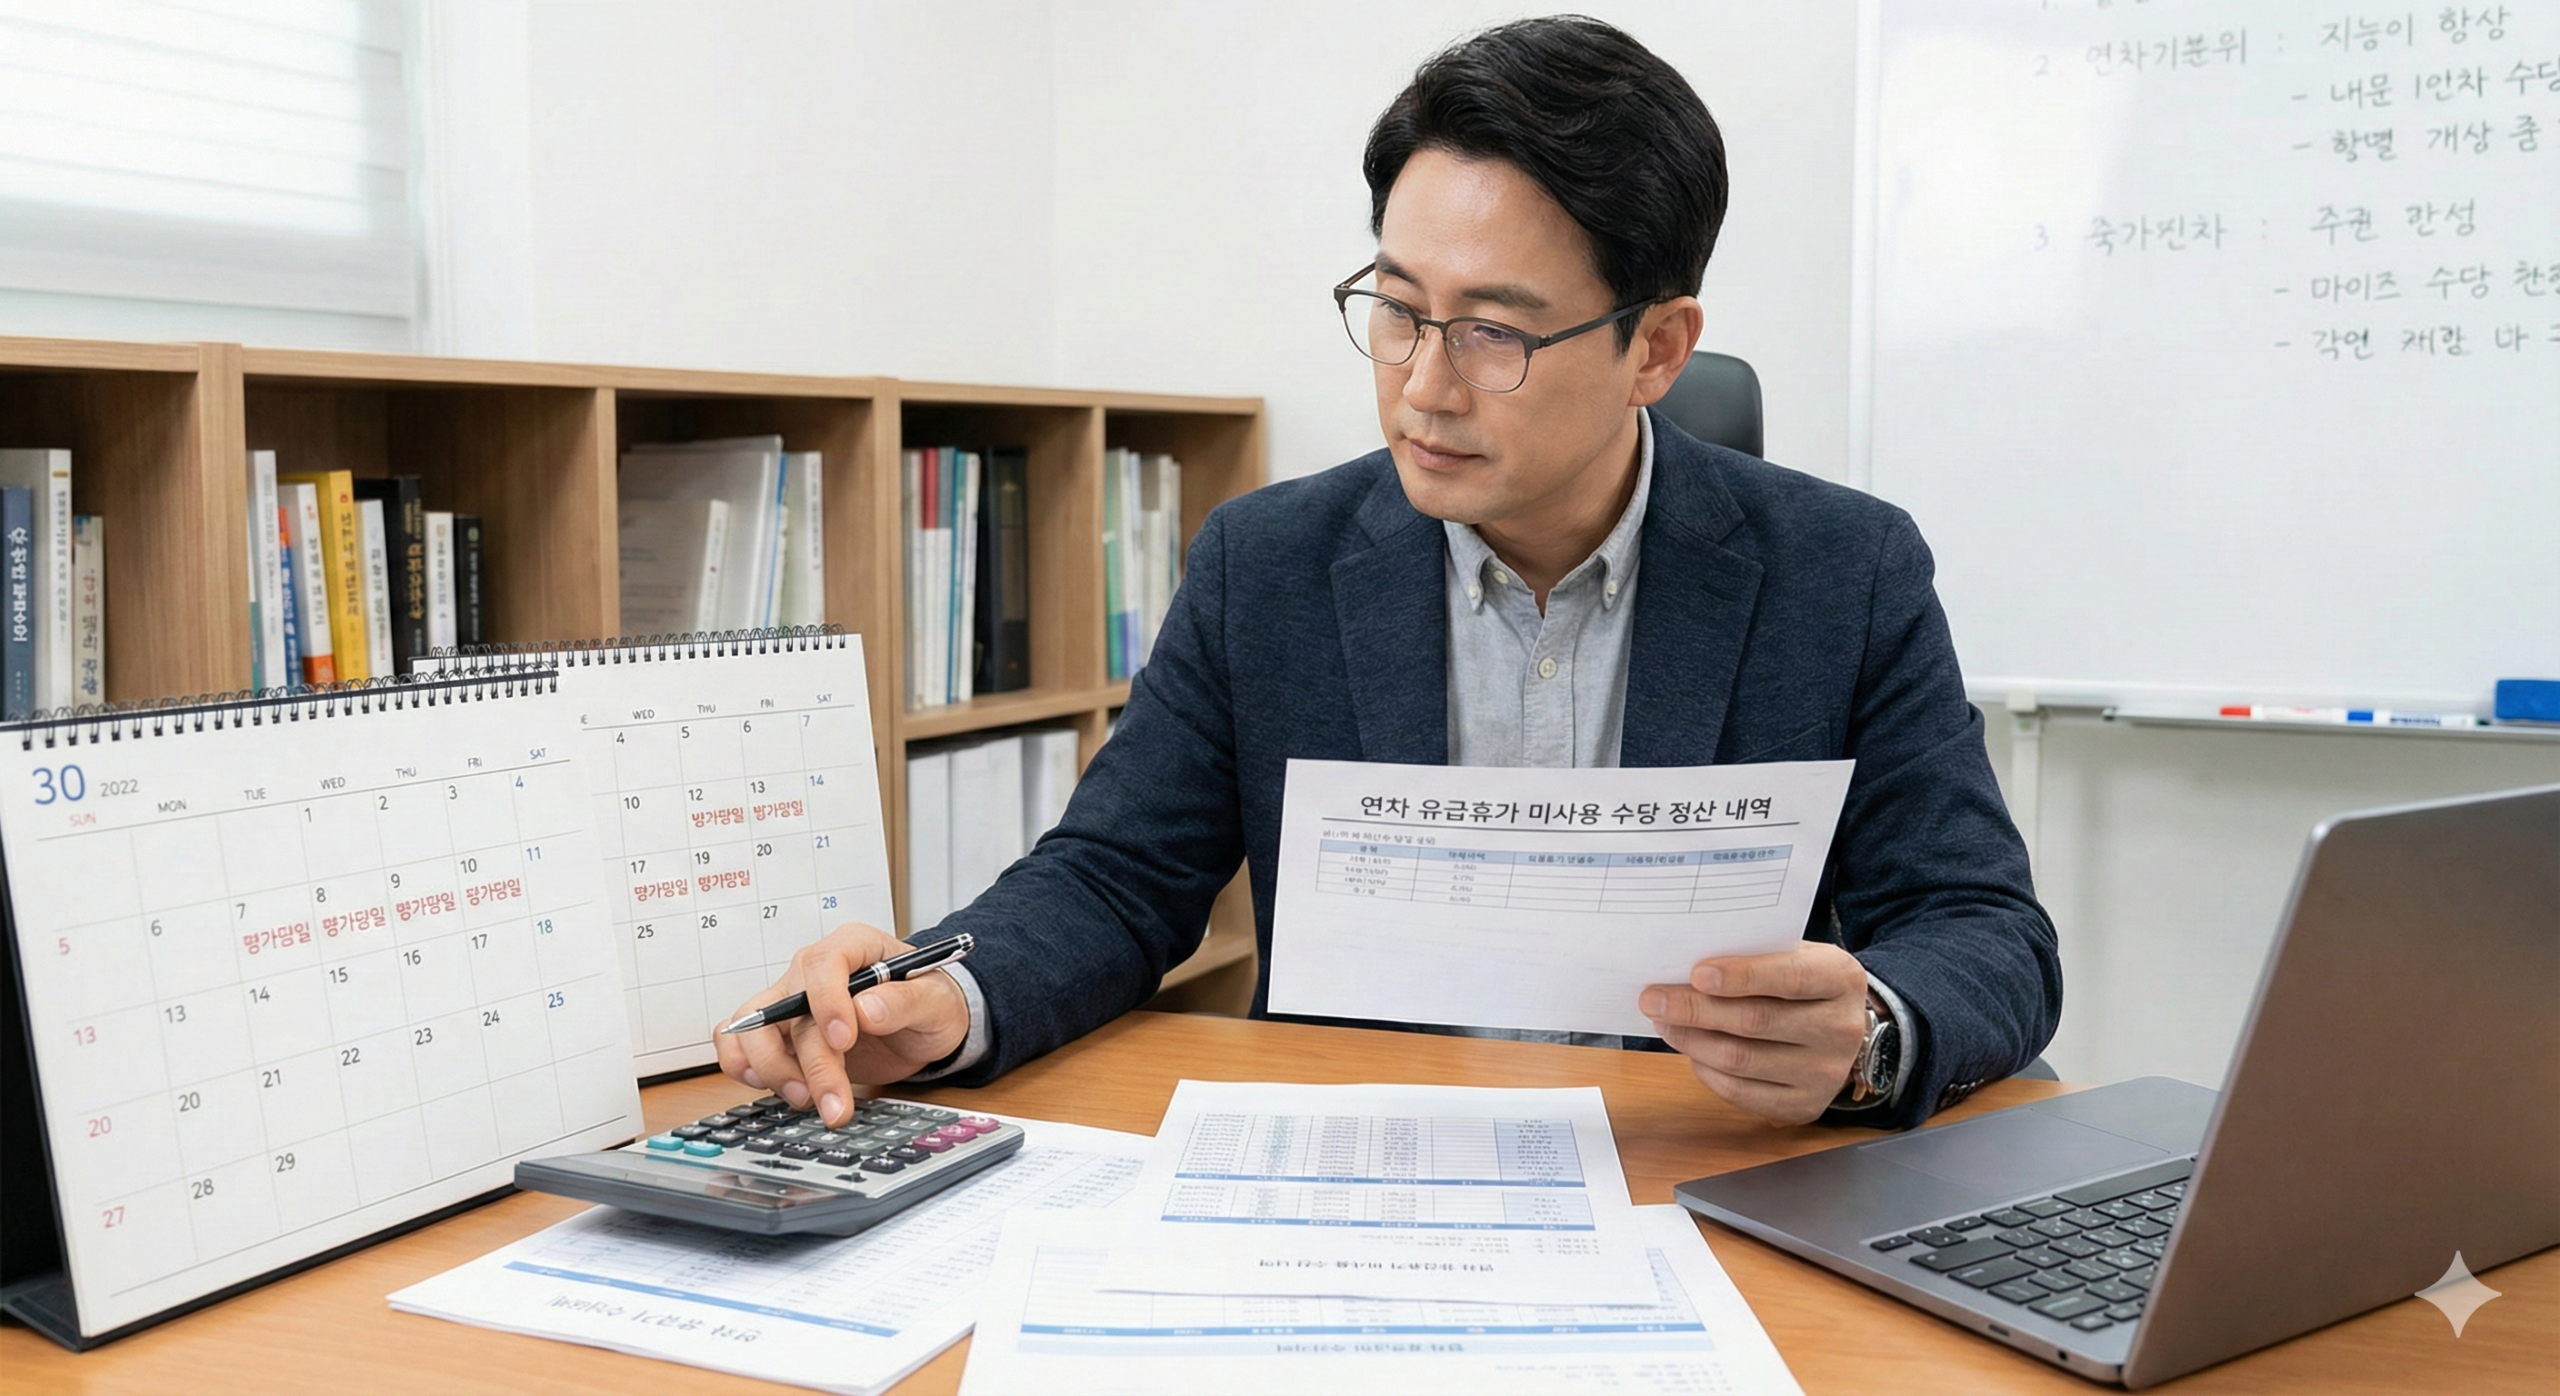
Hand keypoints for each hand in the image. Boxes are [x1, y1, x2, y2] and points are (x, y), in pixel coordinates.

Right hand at [713, 923, 971, 1127]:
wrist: (923, 1029)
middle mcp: (812, 971)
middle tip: (835, 1103)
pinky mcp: (779, 1033)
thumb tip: (867, 1010)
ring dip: (772, 1070)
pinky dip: (742, 1065)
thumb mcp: (935, 1001)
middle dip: (810, 1062)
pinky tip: (770, 1087)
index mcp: (852, 947)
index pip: (824, 963)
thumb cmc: (930, 1005)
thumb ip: (905, 1001)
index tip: (844, 1041)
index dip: (826, 1001)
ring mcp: (790, 1001)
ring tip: (807, 1101)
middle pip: (787, 1008)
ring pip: (752, 1027)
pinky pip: (738, 1040)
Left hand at [1640, 943, 1870, 1125]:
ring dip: (1692, 1040)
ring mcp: (1825, 1073)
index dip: (1742, 976)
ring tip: (1663, 1022)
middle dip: (1696, 1010)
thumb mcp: (1794, 955)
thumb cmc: (1804, 983)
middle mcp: (1840, 1029)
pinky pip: (1741, 1092)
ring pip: (1742, 1060)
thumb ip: (1754, 956)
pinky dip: (1706, 1070)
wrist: (1841, 1028)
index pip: (1790, 978)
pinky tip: (1689, 1050)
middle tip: (1654, 999)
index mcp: (1841, 979)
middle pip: (1757, 1021)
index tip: (1697, 974)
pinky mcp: (1804, 1106)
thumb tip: (1686, 967)